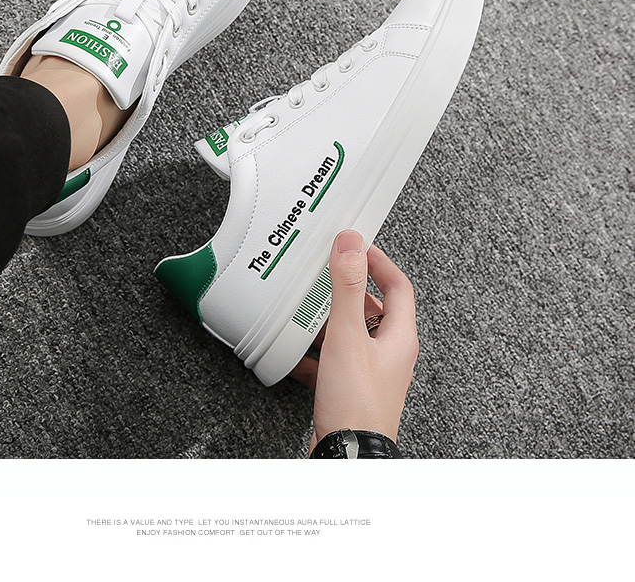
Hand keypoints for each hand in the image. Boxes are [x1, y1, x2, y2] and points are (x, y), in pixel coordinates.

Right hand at [290, 231, 418, 451]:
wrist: (349, 454)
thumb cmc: (357, 403)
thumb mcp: (349, 335)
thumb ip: (347, 287)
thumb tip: (352, 244)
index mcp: (400, 336)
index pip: (398, 285)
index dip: (379, 262)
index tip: (358, 247)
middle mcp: (391, 353)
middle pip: (373, 308)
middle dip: (346, 291)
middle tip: (326, 275)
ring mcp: (372, 372)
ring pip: (352, 334)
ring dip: (329, 321)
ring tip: (307, 310)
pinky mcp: (353, 388)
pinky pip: (336, 360)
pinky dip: (317, 352)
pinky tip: (298, 353)